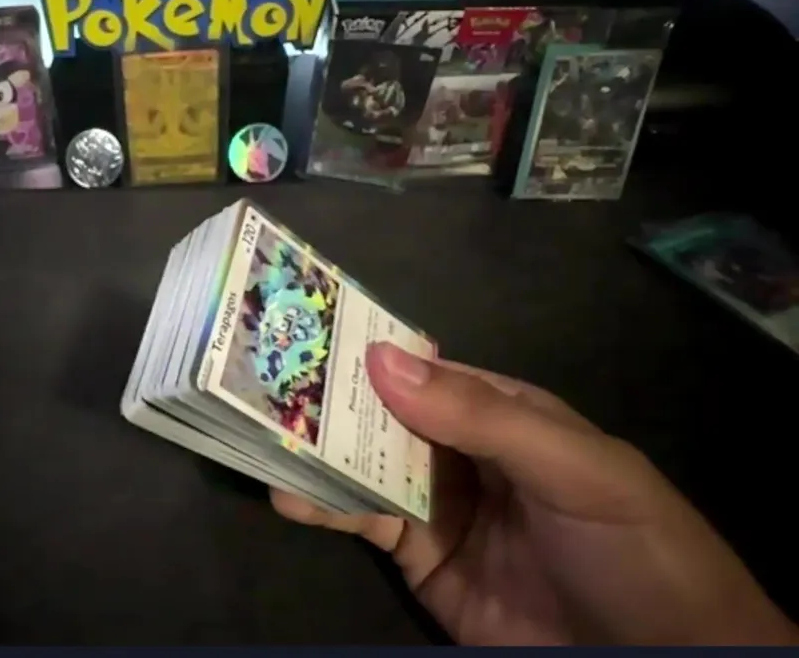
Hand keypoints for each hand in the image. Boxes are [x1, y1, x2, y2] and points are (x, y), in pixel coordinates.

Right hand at [271, 342, 797, 645]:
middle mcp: (467, 452)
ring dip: (317, 451)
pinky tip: (287, 494)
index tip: (303, 327)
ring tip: (260, 433)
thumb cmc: (629, 543)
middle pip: (386, 416)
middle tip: (259, 378)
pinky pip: (367, 523)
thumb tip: (381, 358)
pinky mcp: (424, 560)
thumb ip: (480, 415)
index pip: (427, 369)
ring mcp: (443, 507)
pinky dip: (324, 507)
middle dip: (330, 399)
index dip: (370, 349)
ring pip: (367, 467)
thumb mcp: (570, 466)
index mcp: (508, 412)